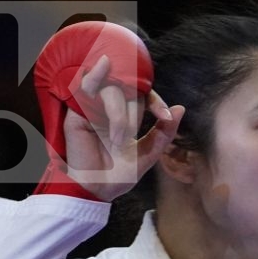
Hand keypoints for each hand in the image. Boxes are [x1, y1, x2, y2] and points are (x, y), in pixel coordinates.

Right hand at [60, 57, 182, 202]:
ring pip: (110, 89)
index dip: (156, 101)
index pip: (143, 95)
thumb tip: (181, 108)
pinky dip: (95, 76)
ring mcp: (92, 108)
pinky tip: (104, 68)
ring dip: (118, 110)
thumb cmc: (120, 175)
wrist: (98, 190)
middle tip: (131, 135)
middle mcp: (109, 108)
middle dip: (134, 111)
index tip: (165, 117)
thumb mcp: (148, 152)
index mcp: (127, 116)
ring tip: (117, 137)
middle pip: (127, 89)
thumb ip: (165, 131)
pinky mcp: (76, 111)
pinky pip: (86, 85)